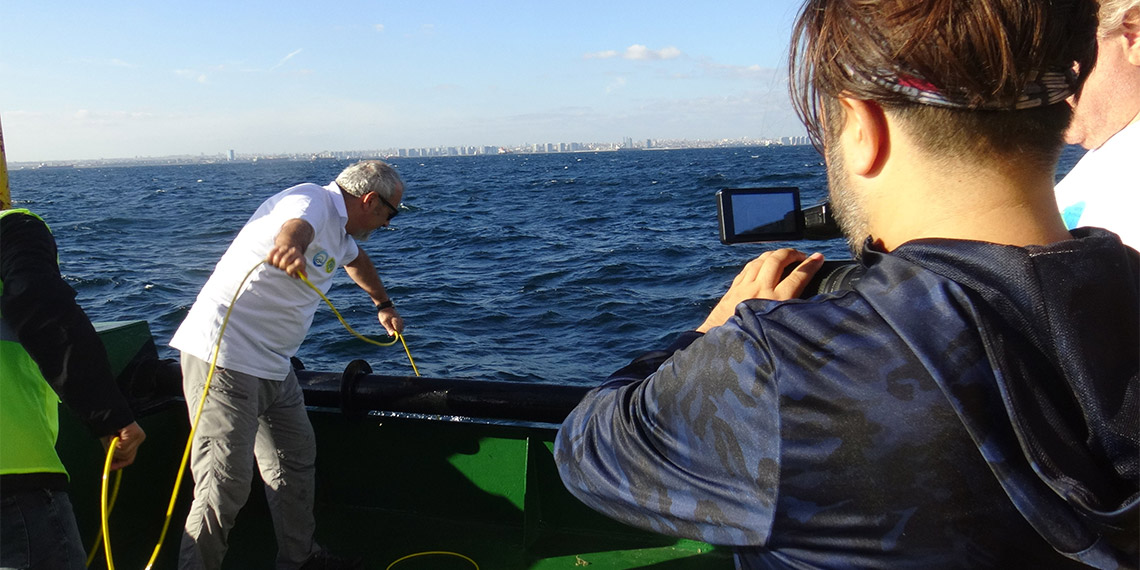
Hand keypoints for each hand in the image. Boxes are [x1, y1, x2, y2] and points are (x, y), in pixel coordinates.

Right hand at [100, 421, 145, 470]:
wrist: (107, 415)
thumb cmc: (108, 428)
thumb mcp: (111, 444)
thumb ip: (113, 454)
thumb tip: (111, 468)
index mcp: (135, 441)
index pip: (130, 458)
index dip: (120, 464)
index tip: (110, 468)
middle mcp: (139, 439)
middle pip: (127, 457)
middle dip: (116, 454)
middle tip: (109, 446)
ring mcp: (139, 436)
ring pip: (124, 452)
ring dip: (114, 446)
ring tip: (112, 436)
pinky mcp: (136, 434)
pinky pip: (123, 446)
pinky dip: (115, 442)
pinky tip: (115, 433)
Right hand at [266, 244, 306, 278]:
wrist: (291, 249)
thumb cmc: (295, 262)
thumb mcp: (300, 268)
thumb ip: (301, 273)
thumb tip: (304, 276)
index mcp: (300, 258)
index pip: (298, 263)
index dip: (292, 269)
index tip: (288, 271)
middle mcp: (294, 251)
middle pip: (284, 261)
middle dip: (282, 267)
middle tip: (282, 267)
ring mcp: (285, 248)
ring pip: (276, 258)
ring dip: (275, 264)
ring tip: (278, 264)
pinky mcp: (277, 247)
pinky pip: (270, 255)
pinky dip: (270, 260)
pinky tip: (273, 261)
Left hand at [378, 307, 403, 335]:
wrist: (385, 306)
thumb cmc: (384, 314)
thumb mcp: (385, 322)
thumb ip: (389, 328)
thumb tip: (392, 335)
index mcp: (397, 322)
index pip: (399, 332)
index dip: (394, 334)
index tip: (389, 333)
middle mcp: (400, 321)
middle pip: (400, 330)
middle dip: (395, 332)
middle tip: (388, 328)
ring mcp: (401, 320)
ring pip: (400, 328)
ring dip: (395, 329)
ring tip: (389, 325)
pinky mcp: (400, 319)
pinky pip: (399, 326)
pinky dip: (395, 327)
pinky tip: (391, 323)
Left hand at [696, 249, 823, 332]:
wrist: (722, 345)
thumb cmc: (753, 341)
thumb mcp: (779, 328)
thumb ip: (792, 311)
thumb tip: (811, 302)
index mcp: (775, 301)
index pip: (798, 276)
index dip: (811, 265)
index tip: (819, 258)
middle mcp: (760, 290)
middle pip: (778, 260)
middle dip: (792, 254)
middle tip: (801, 256)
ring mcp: (745, 286)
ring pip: (762, 260)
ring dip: (776, 254)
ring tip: (785, 256)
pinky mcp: (734, 287)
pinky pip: (749, 267)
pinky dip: (760, 261)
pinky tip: (765, 263)